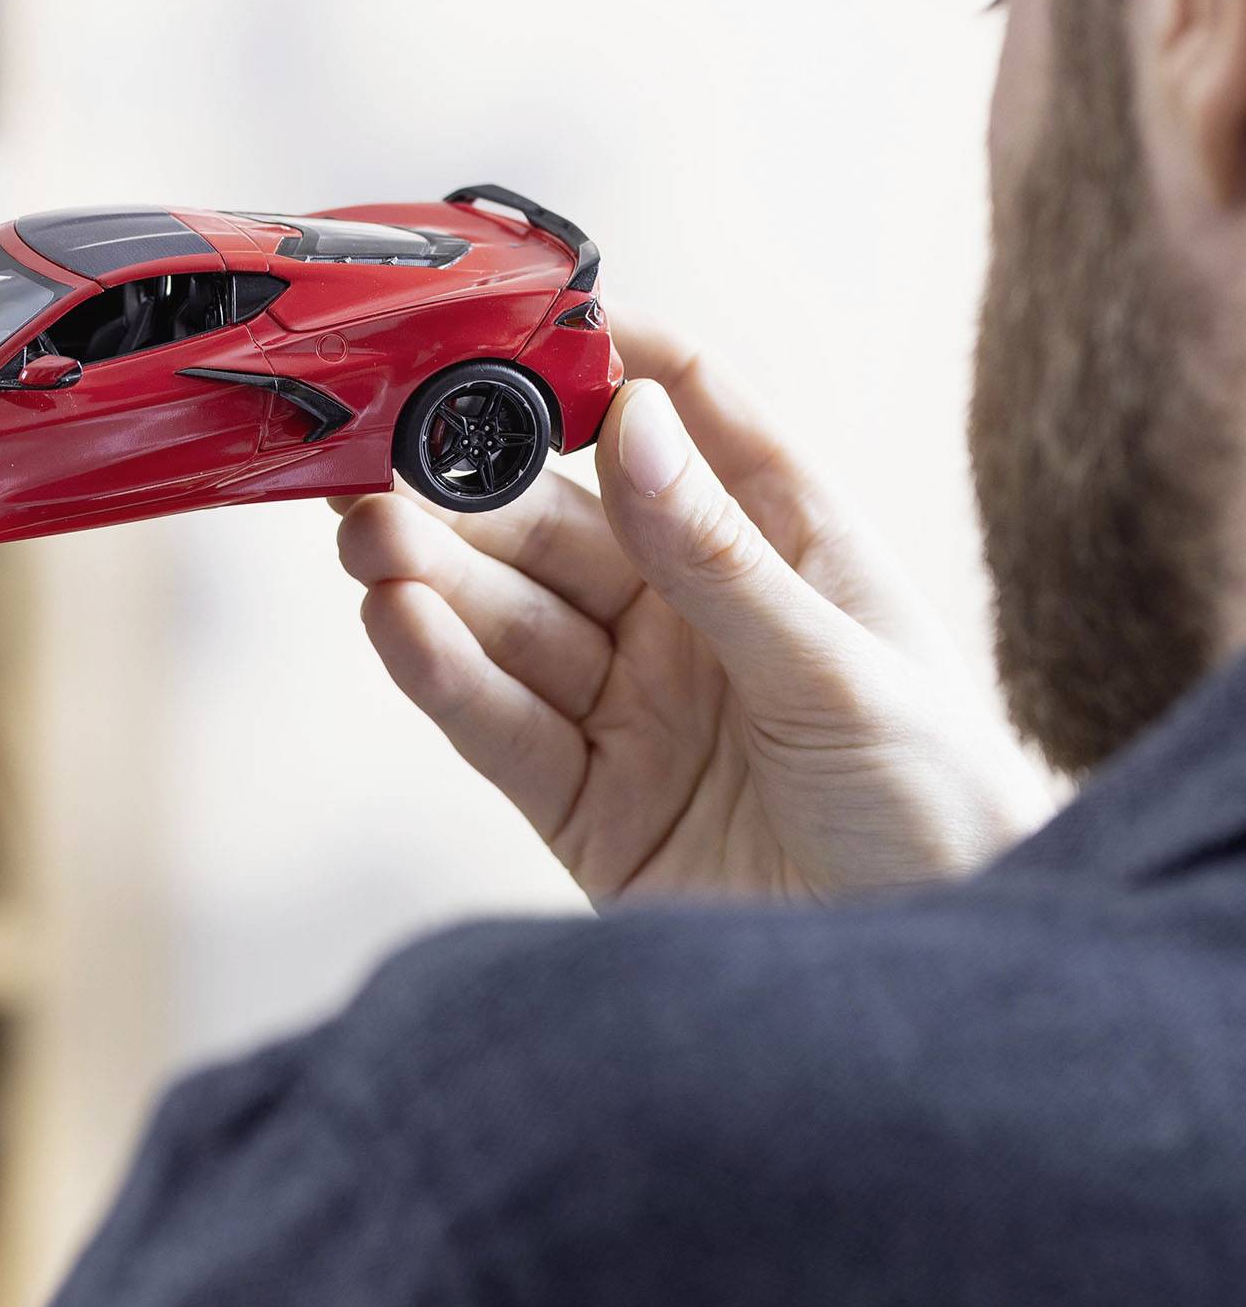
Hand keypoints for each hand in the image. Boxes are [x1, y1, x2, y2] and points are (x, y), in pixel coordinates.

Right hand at [335, 321, 1047, 906]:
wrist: (926, 978)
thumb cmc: (937, 805)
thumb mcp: (835, 667)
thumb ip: (717, 555)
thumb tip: (631, 419)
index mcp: (781, 546)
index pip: (679, 417)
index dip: (598, 367)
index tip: (511, 329)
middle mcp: (692, 617)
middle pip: (560, 527)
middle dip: (471, 494)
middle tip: (387, 464)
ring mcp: (632, 710)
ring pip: (511, 622)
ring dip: (436, 578)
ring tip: (368, 538)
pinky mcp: (586, 806)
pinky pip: (500, 727)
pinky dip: (443, 677)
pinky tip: (396, 625)